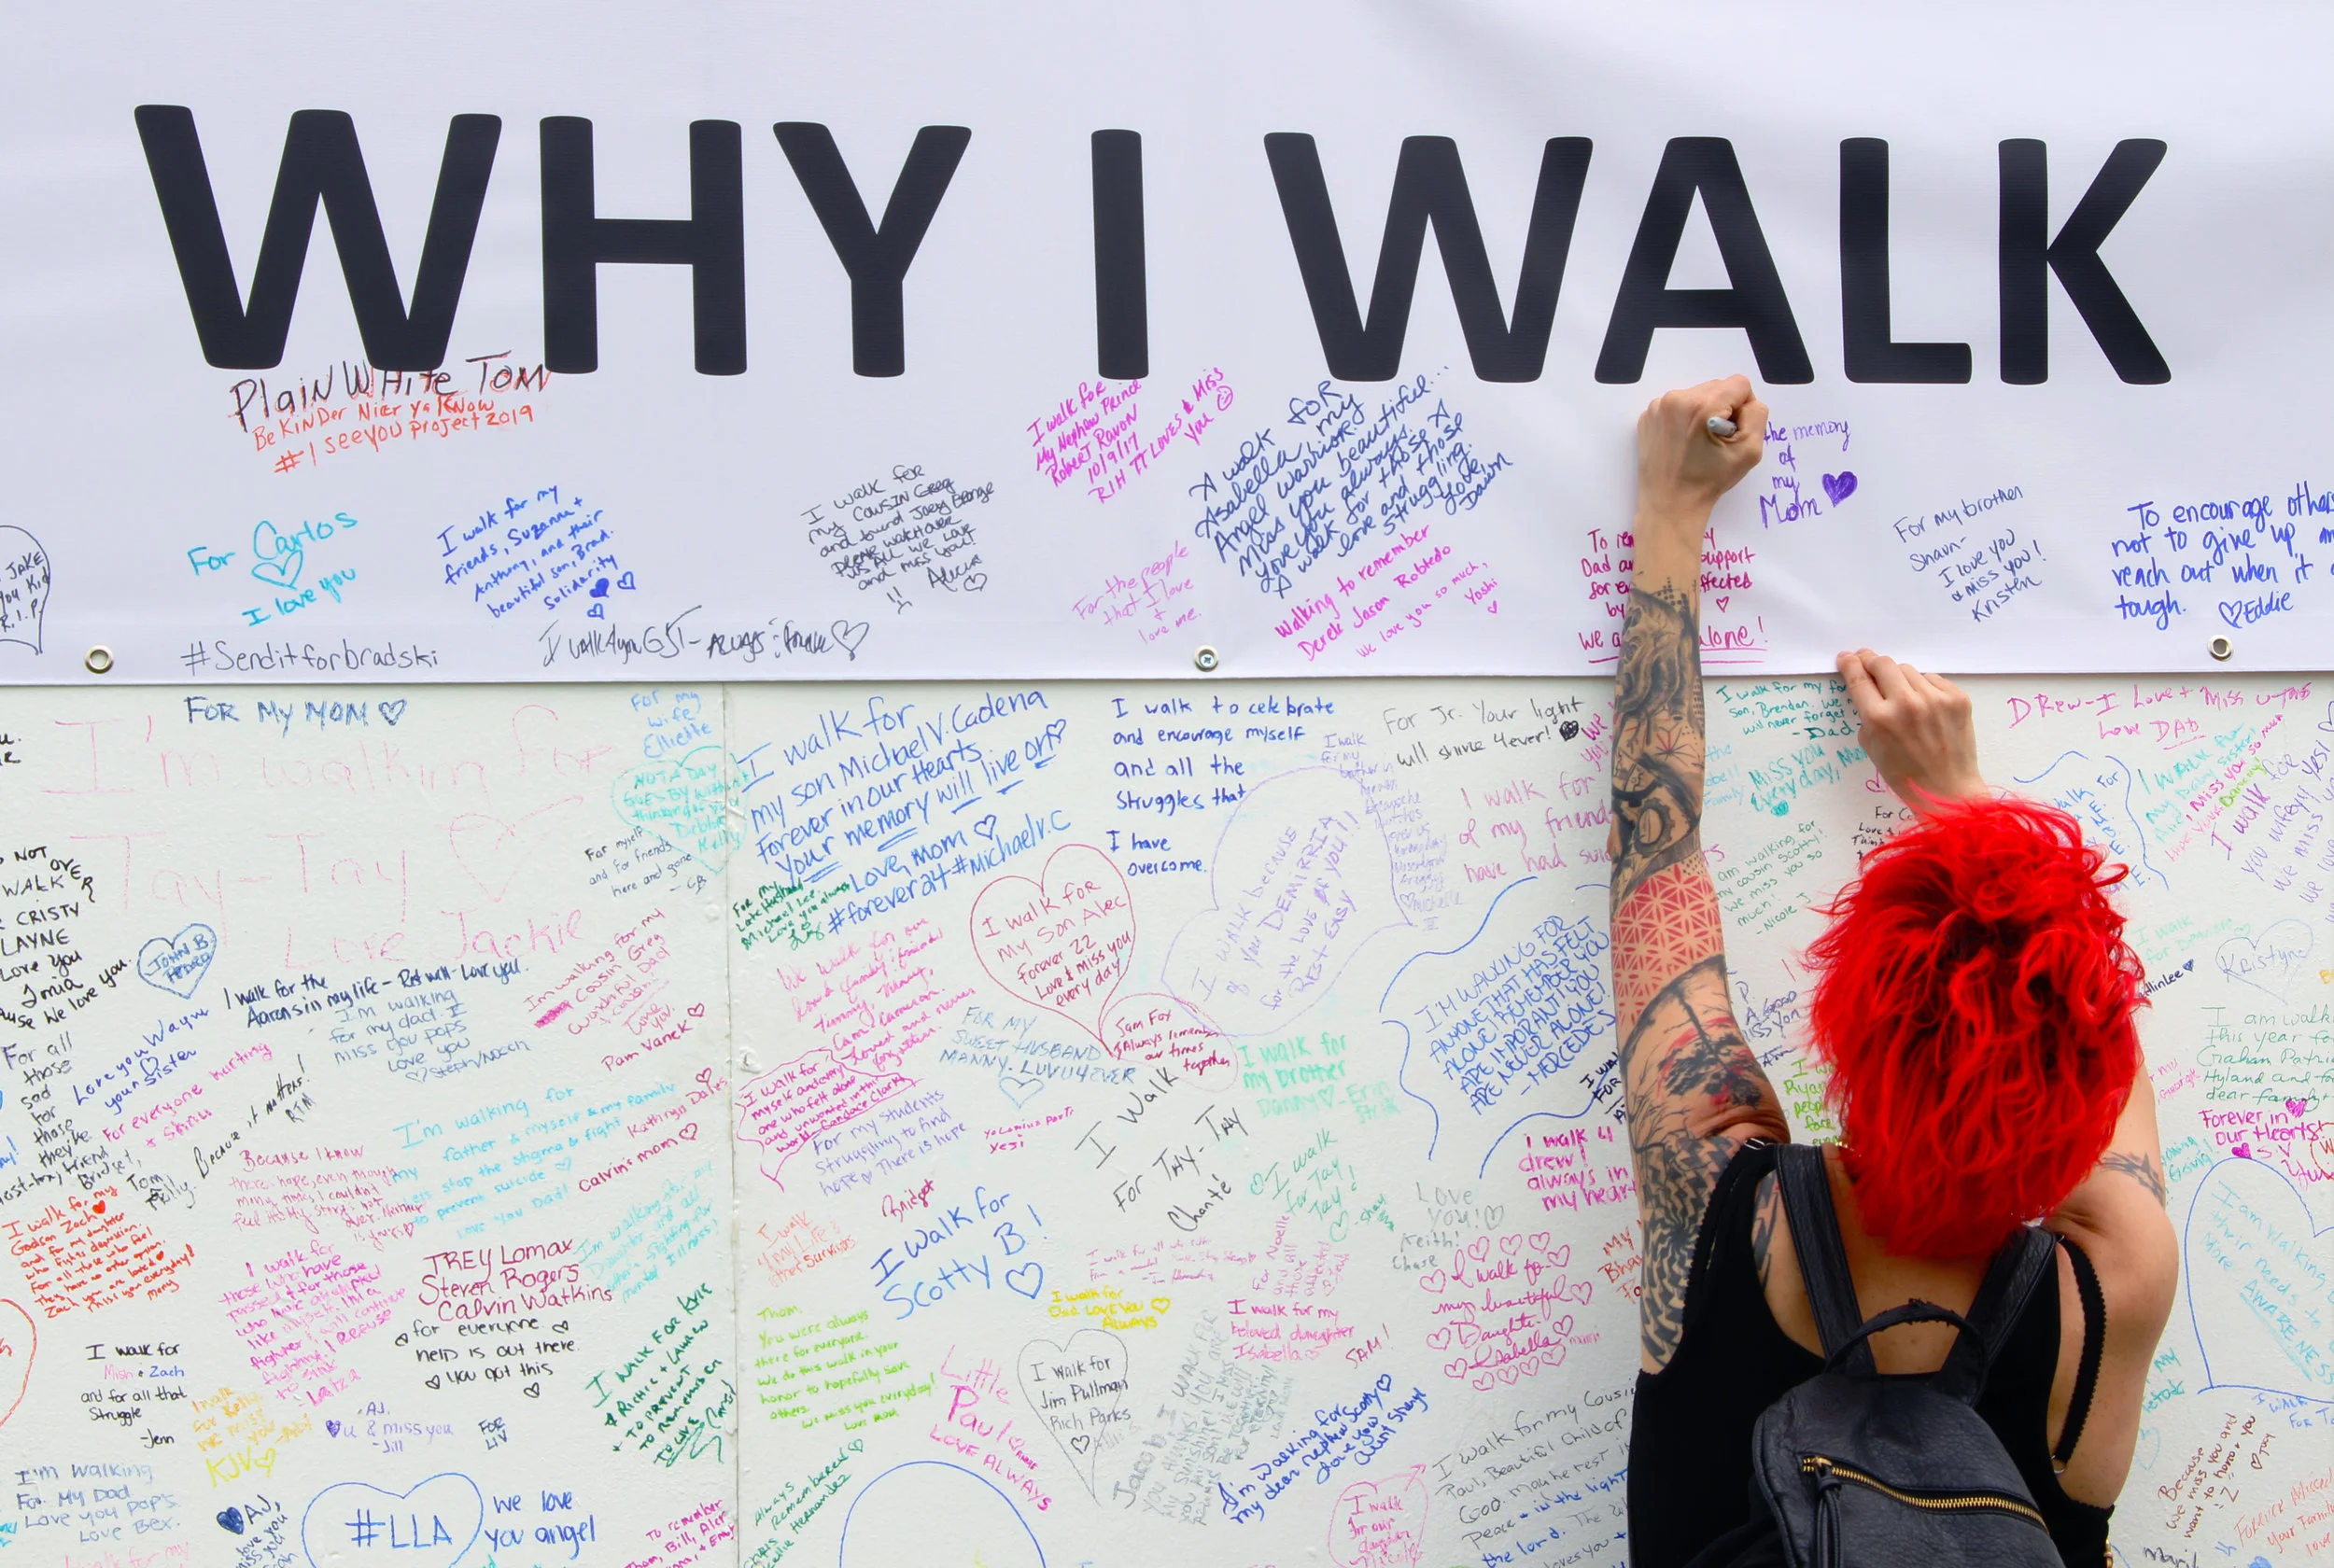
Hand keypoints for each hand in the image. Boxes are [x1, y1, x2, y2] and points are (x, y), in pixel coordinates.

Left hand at [1634, 376, 1768, 538]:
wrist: (1670, 504)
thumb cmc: (1709, 481)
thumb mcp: (1750, 450)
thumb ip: (1757, 415)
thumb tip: (1748, 401)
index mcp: (1702, 405)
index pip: (1739, 384)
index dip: (1744, 407)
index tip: (1733, 431)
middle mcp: (1677, 399)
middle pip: (1717, 387)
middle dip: (1723, 409)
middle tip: (1715, 439)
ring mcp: (1658, 407)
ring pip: (1697, 395)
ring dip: (1704, 412)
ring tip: (1698, 442)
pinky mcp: (1648, 416)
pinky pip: (1677, 405)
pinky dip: (1685, 418)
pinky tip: (1683, 442)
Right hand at [1836, 648, 1987, 813]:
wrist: (1947, 789)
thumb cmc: (1904, 773)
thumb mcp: (1871, 745)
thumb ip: (1867, 713)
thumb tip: (1867, 685)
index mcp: (1879, 719)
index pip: (1858, 678)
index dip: (1850, 664)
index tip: (1847, 657)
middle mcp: (1906, 704)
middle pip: (1883, 663)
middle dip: (1872, 663)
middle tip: (1869, 665)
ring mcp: (1935, 699)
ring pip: (1908, 670)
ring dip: (1900, 679)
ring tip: (1903, 699)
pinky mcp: (1957, 699)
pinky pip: (1932, 680)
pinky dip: (1925, 688)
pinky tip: (1926, 707)